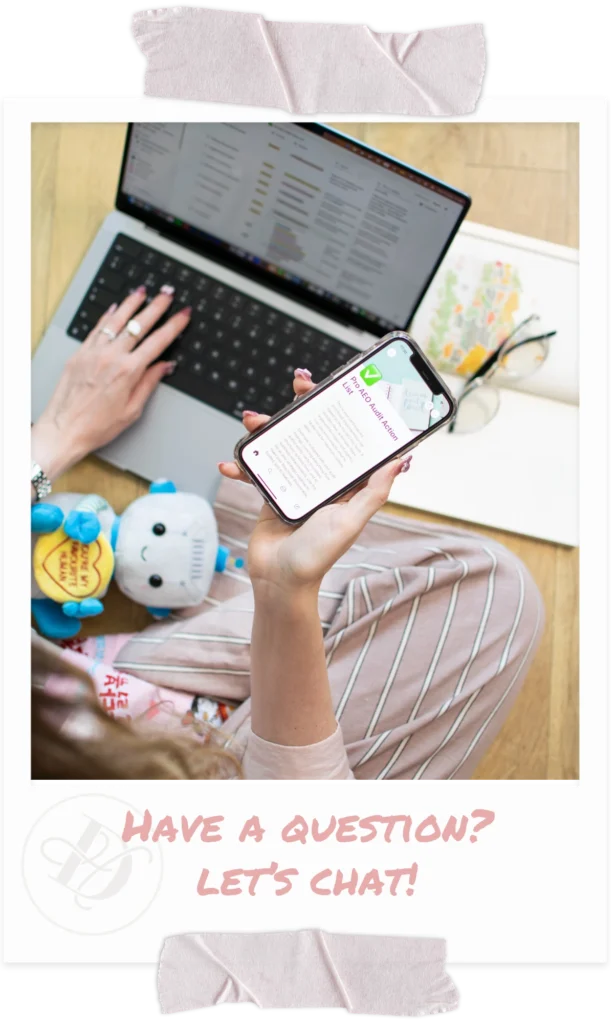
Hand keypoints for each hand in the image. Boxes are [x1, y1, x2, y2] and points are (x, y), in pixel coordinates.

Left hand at [31, 285, 190, 480]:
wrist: (64, 429)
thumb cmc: (96, 426)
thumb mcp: (132, 410)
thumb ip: (149, 384)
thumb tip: (164, 367)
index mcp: (128, 372)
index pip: (158, 342)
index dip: (174, 325)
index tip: (183, 314)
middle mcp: (110, 357)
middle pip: (139, 325)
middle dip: (156, 307)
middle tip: (167, 294)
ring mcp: (93, 353)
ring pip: (115, 320)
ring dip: (131, 304)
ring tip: (142, 292)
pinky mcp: (79, 354)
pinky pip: (96, 328)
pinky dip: (107, 316)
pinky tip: (115, 308)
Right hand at [218, 369, 411, 593]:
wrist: (280, 582)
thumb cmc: (318, 556)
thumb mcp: (351, 521)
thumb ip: (374, 491)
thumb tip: (402, 459)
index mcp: (345, 482)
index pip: (348, 436)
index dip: (344, 409)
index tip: (338, 386)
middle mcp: (322, 478)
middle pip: (314, 431)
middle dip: (302, 407)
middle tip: (296, 385)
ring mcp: (295, 484)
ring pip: (282, 444)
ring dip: (265, 430)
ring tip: (251, 422)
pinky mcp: (271, 494)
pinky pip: (256, 471)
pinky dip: (241, 466)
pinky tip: (229, 463)